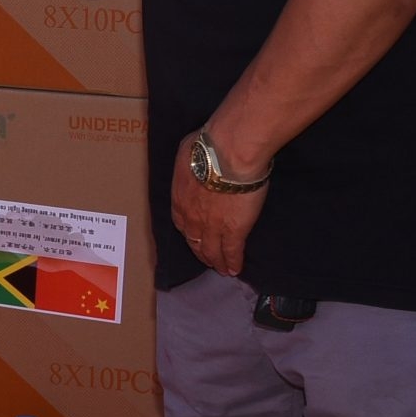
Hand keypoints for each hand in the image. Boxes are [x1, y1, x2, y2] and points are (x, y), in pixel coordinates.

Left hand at [171, 131, 267, 276]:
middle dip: (200, 252)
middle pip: (194, 241)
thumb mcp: (186, 154)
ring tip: (222, 269)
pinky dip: (233, 262)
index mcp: (180, 198)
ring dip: (216, 261)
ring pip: (212, 251)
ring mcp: (212, 227)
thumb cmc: (207, 147)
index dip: (188, 231)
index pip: (180, 222)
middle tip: (207, 259)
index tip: (192, 235)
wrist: (228, 154)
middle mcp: (192, 217)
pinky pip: (232, 252)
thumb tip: (195, 162)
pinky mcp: (234, 231)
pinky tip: (235, 269)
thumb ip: (189, 166)